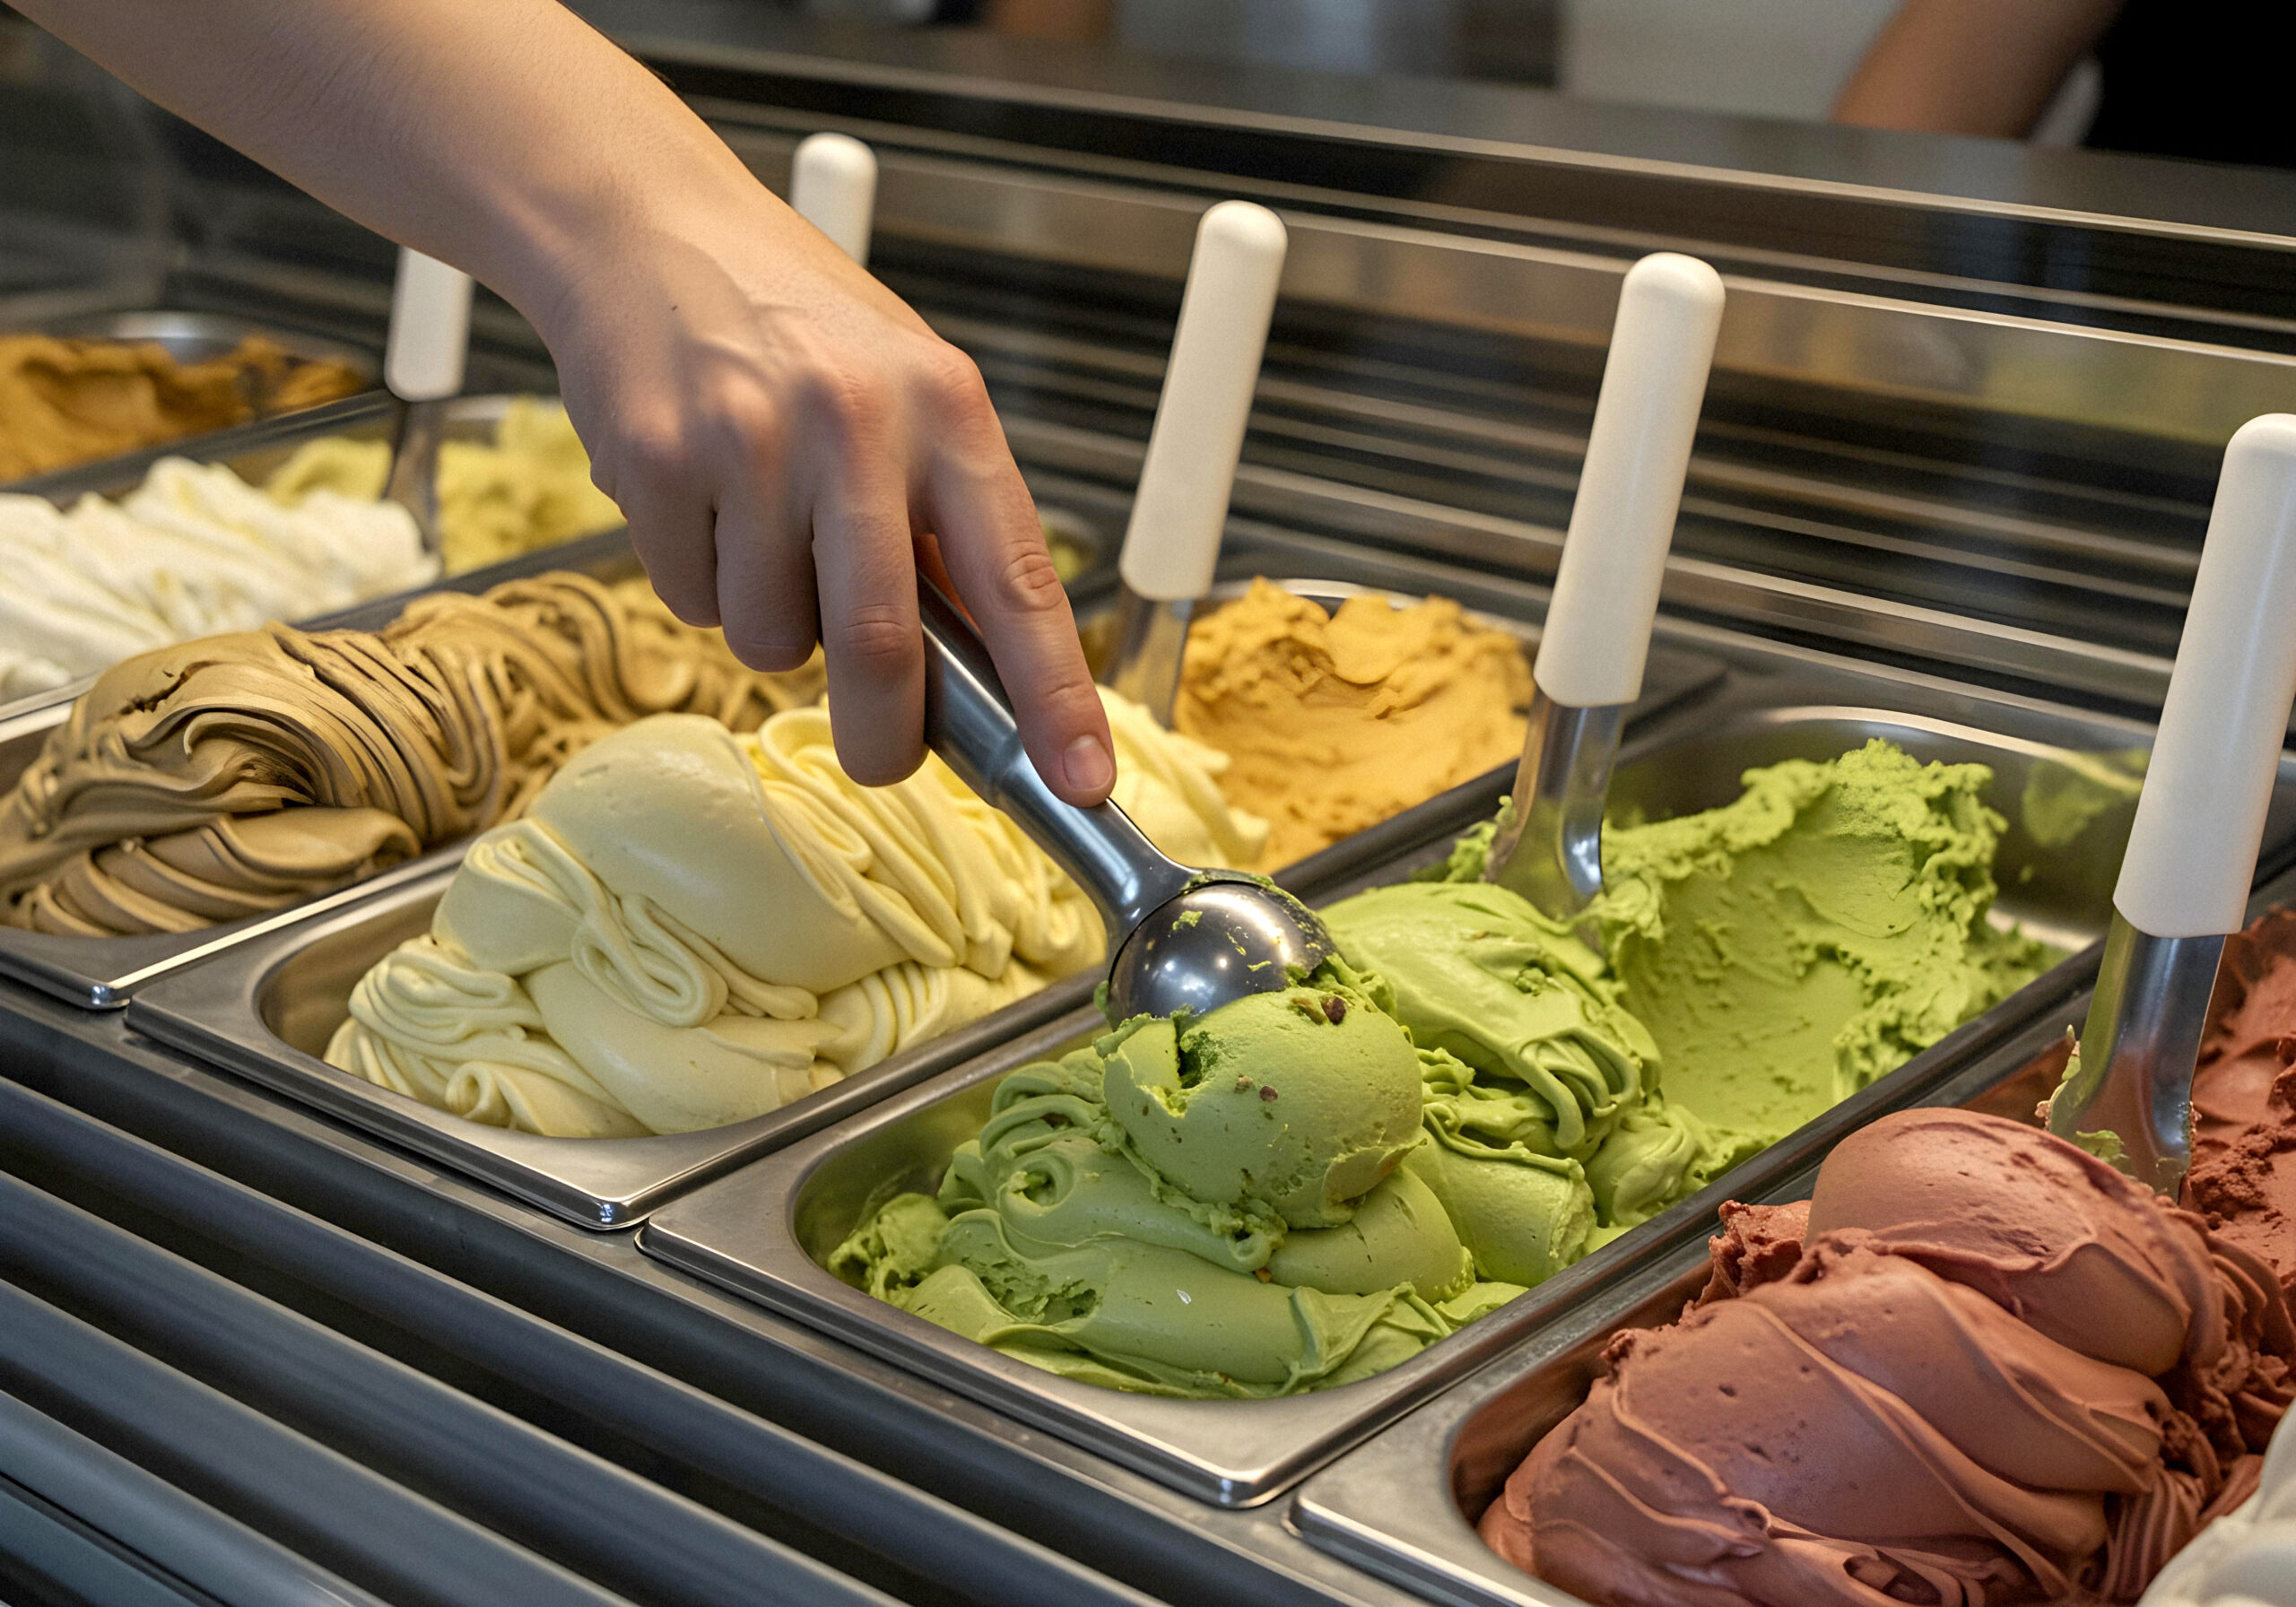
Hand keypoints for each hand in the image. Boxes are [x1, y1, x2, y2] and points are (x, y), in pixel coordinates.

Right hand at [535, 177, 1113, 804]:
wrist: (647, 228)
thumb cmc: (799, 325)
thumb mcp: (912, 391)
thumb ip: (951, 518)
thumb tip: (993, 672)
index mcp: (949, 410)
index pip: (1019, 580)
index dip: (1055, 695)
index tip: (1082, 780)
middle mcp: (856, 423)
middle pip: (878, 645)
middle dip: (882, 732)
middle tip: (880, 757)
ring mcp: (749, 442)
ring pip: (770, 635)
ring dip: (772, 627)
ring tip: (763, 532)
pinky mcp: (655, 463)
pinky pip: (691, 600)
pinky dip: (702, 585)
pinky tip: (702, 503)